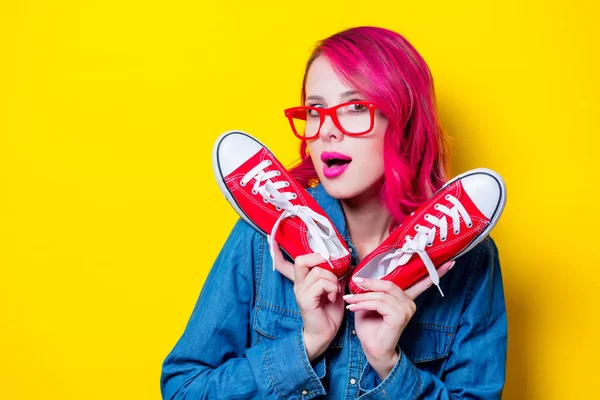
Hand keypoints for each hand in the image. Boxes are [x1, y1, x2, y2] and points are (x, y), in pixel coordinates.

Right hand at [271, 238, 344, 360]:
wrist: (325, 334)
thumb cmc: (329, 312)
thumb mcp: (333, 288)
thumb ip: (334, 274)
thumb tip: (345, 260)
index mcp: (302, 281)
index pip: (283, 264)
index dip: (276, 251)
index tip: (270, 238)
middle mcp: (298, 284)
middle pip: (301, 259)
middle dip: (318, 258)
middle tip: (330, 264)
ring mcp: (300, 291)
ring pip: (318, 271)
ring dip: (333, 280)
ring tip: (334, 292)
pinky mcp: (305, 299)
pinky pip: (322, 283)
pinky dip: (332, 288)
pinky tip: (332, 297)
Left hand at [344, 260, 454, 379]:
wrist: (373, 350)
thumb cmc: (371, 327)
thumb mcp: (369, 304)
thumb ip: (372, 290)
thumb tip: (362, 275)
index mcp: (406, 298)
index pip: (422, 283)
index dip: (436, 271)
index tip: (450, 262)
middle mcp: (410, 303)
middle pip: (389, 284)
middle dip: (369, 284)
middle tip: (354, 284)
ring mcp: (407, 310)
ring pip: (382, 294)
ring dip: (362, 296)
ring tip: (350, 300)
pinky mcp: (400, 316)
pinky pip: (379, 303)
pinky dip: (364, 303)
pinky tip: (355, 307)